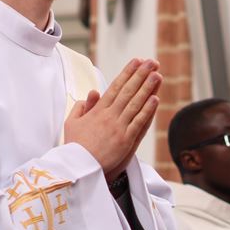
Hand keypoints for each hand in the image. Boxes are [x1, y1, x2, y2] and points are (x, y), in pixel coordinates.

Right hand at [63, 58, 162, 178]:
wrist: (79, 168)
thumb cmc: (75, 147)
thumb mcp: (72, 123)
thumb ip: (82, 107)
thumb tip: (93, 92)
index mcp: (97, 110)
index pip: (115, 87)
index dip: (127, 73)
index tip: (136, 61)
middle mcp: (109, 116)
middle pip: (128, 91)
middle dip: (141, 75)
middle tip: (152, 62)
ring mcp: (118, 127)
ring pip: (135, 104)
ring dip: (147, 89)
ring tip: (157, 75)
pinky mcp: (125, 140)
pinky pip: (138, 123)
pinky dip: (147, 111)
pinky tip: (155, 99)